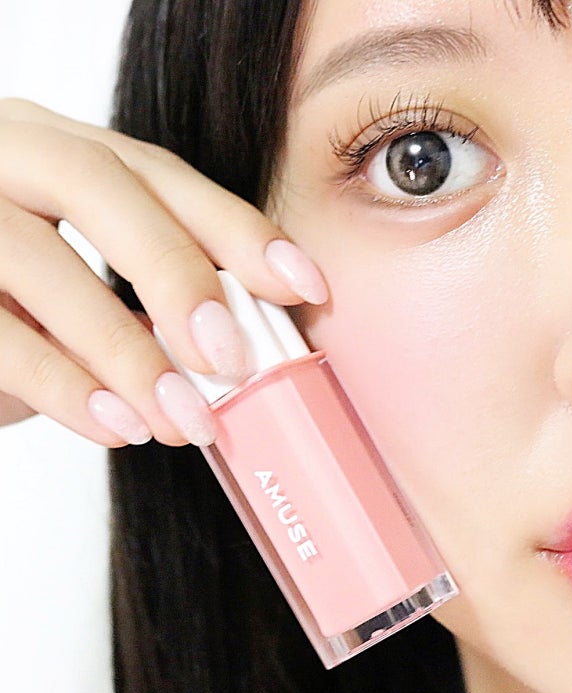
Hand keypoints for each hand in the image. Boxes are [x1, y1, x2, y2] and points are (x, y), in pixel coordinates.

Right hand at [0, 98, 326, 446]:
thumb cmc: (12, 308)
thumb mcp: (84, 292)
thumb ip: (149, 304)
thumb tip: (242, 350)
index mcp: (59, 150)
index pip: (160, 174)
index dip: (239, 228)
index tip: (306, 287)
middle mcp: (6, 157)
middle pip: (100, 186)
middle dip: (178, 274)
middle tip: (233, 359)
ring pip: (38, 258)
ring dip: (126, 351)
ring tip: (183, 419)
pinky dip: (64, 386)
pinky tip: (118, 428)